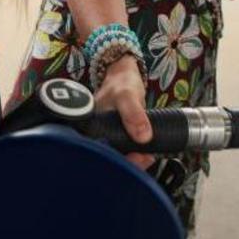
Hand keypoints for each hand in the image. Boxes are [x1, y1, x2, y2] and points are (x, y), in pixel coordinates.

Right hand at [94, 55, 153, 169]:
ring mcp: (106, 137)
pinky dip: (135, 154)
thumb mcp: (127, 95)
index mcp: (90, 130)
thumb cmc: (120, 83)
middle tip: (146, 158)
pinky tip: (145, 154)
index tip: (138, 158)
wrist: (124, 75)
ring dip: (133, 160)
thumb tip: (143, 136)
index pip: (101, 155)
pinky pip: (125, 151)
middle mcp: (95, 136)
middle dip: (129, 163)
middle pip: (109, 159)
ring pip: (118, 157)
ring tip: (147, 156)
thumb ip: (133, 113)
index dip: (120, 161)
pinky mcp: (117, 137)